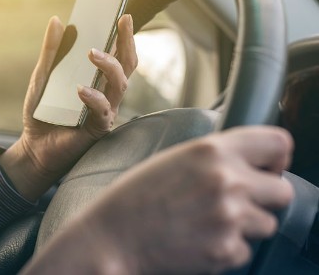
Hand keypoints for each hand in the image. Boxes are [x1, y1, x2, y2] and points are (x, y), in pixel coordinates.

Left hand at [0, 14, 137, 200]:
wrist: (33, 146)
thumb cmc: (42, 111)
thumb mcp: (43, 76)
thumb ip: (52, 51)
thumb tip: (56, 20)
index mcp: (97, 78)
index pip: (117, 54)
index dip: (124, 35)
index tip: (123, 14)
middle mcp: (106, 93)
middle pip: (127, 66)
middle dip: (127, 43)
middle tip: (120, 24)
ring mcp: (105, 111)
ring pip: (121, 85)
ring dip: (109, 66)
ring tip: (93, 53)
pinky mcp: (98, 128)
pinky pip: (103, 111)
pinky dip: (93, 98)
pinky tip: (80, 89)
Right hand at [23, 126, 293, 273]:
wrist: (111, 236)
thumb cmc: (135, 196)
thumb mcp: (174, 159)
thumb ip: (214, 156)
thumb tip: (251, 162)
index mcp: (211, 149)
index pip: (279, 143)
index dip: (276, 157)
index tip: (268, 168)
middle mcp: (227, 180)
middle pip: (282, 190)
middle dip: (264, 198)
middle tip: (236, 201)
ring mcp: (228, 217)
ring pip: (267, 224)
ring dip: (246, 225)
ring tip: (209, 222)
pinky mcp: (225, 250)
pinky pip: (246, 250)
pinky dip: (227, 248)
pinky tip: (198, 240)